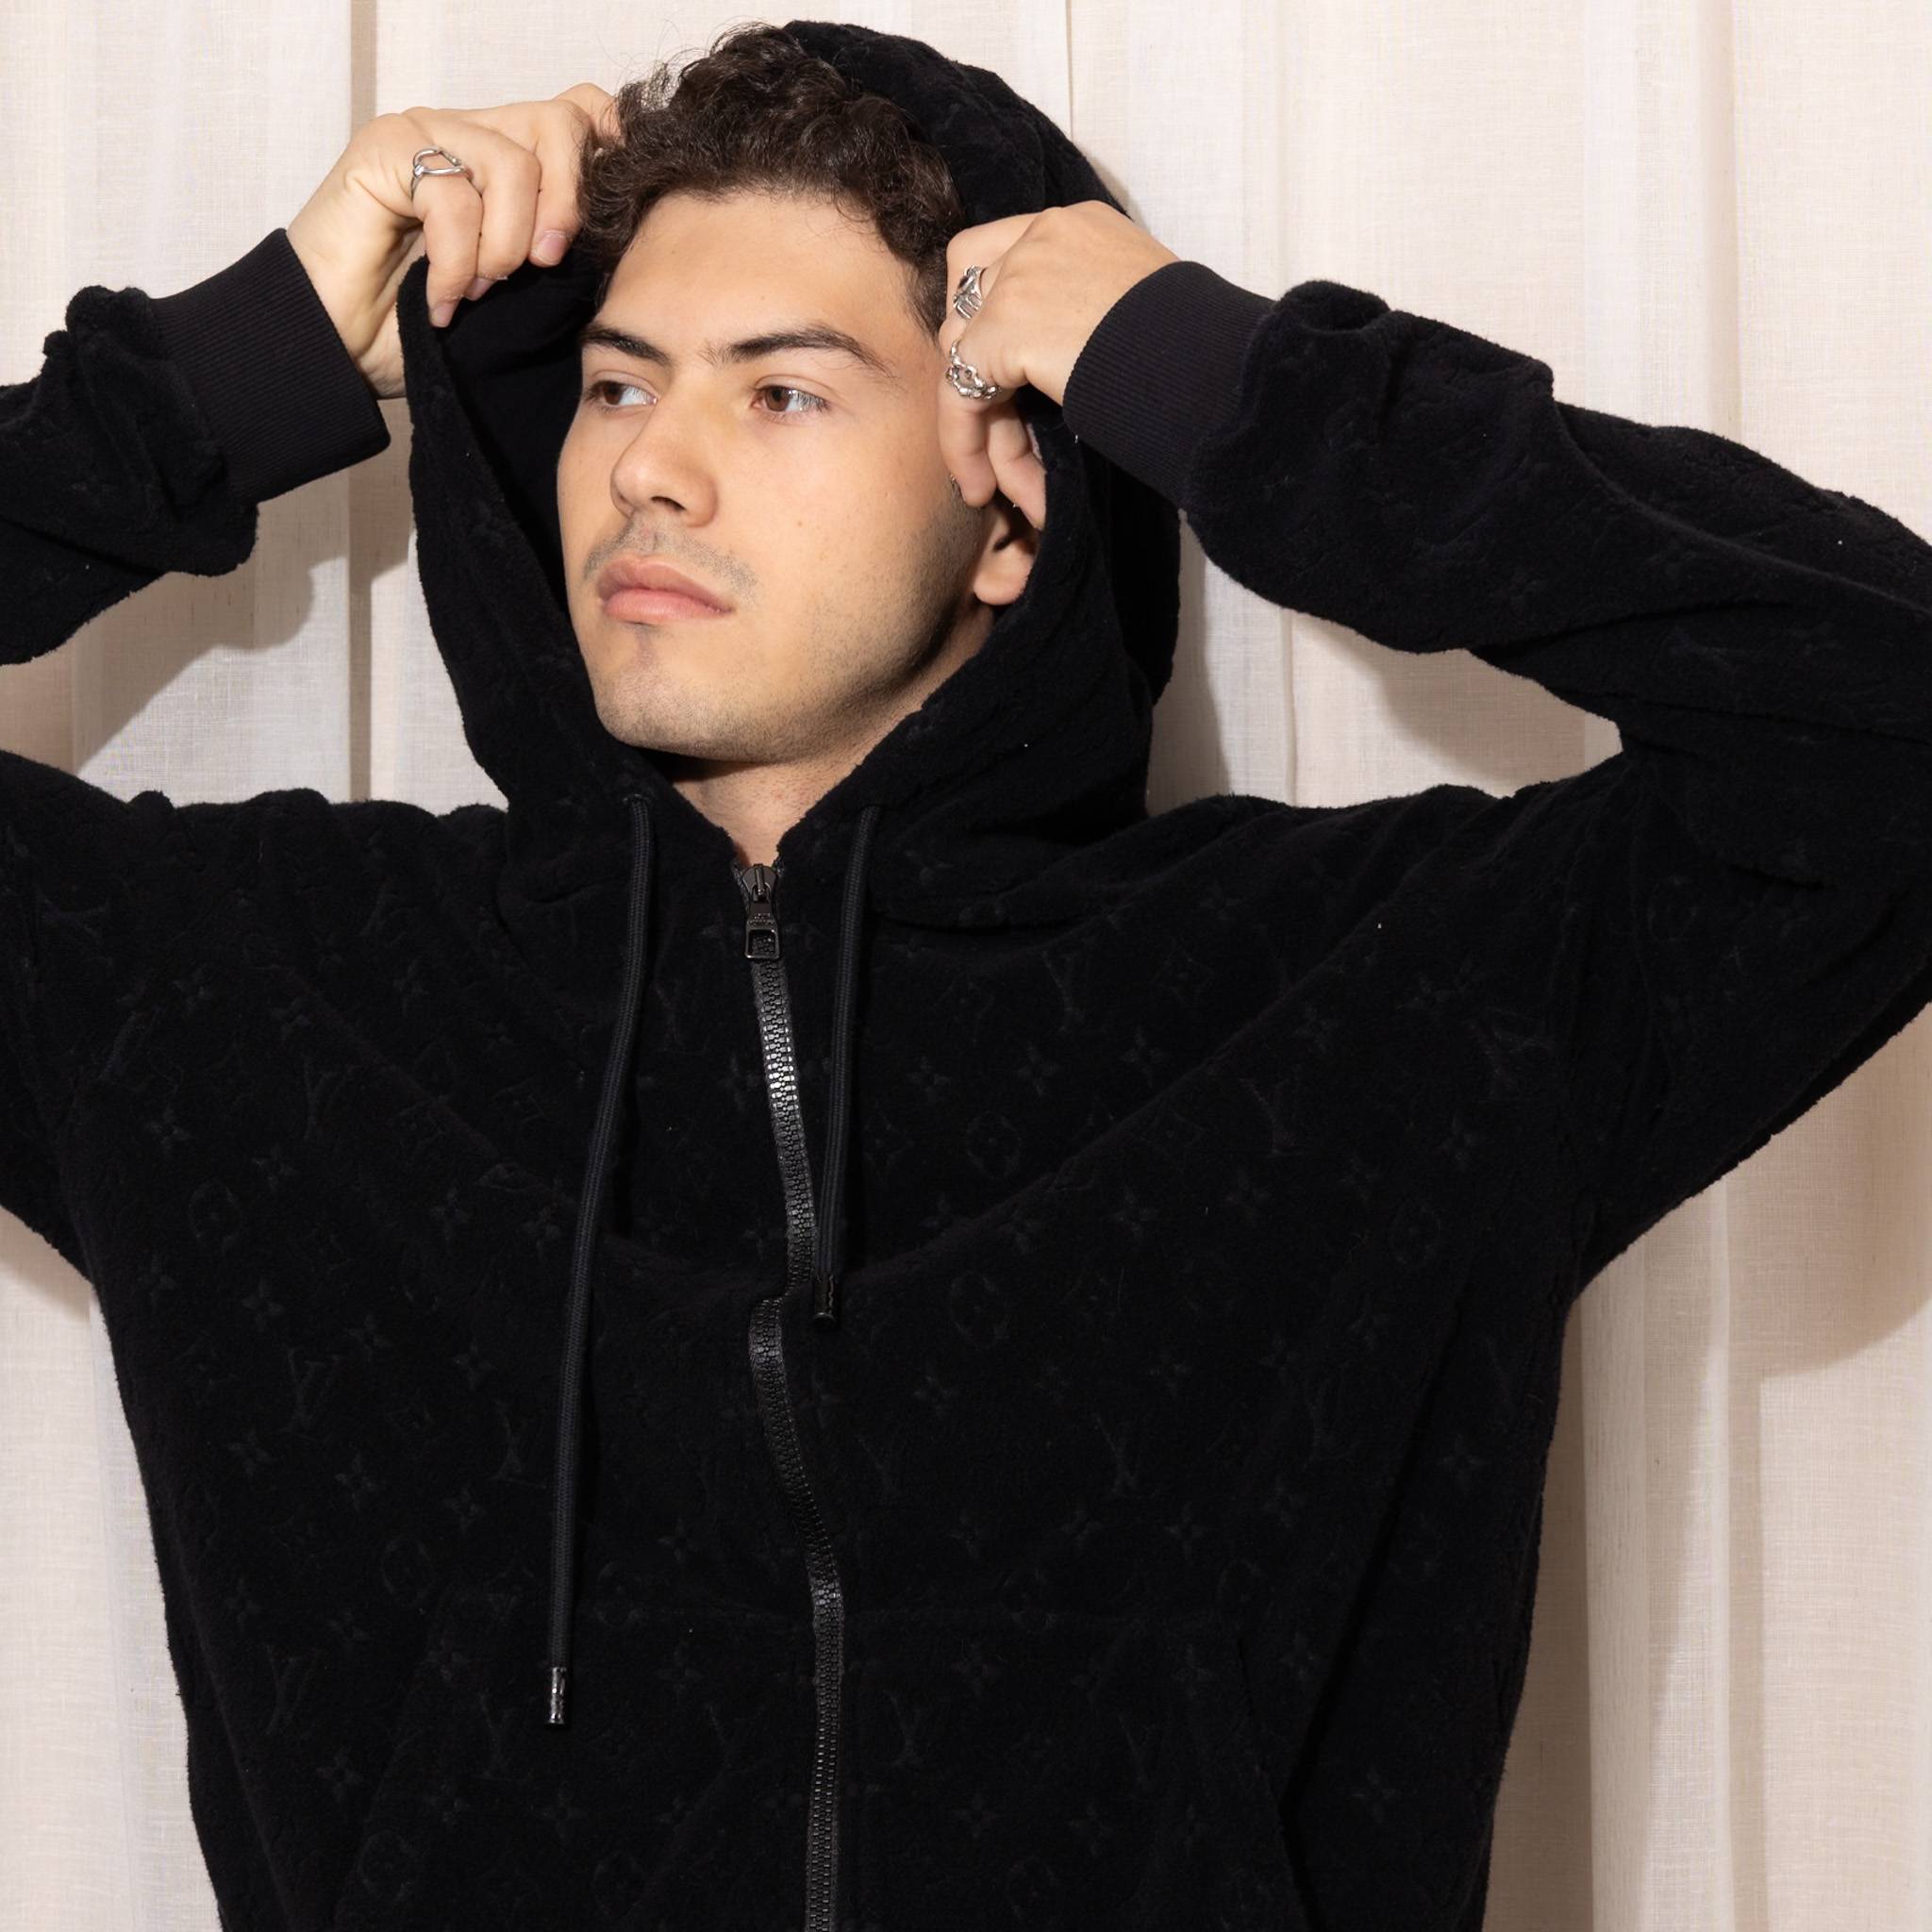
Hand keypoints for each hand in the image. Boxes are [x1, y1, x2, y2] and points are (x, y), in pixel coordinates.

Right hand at [286, 85, 621, 400]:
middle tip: (541, 267)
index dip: (607, 152)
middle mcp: (470, 132)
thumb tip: (616, 245)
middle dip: (567, 206)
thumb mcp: (513, 293)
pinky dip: (458, 264)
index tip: (613, 219)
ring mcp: (426, 134)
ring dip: (505, 245)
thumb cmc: (421, 322)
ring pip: (513, 163)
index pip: (579, 114)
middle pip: (560, 124)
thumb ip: (555, 255)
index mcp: (507, 155)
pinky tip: (443, 299)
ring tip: (479, 291)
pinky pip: (454, 196)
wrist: (338, 346)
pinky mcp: (383, 151)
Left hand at [937, 200, 1179, 529]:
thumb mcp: (1135, 310)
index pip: (993, 257)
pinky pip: (960, 394)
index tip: (993, 378)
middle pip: (971, 313)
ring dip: (984, 434)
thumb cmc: (1199, 352)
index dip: (980, 319)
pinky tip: (985, 486)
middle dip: (985, 390)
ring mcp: (1018, 277)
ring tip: (1005, 490)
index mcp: (1075, 226)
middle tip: (1008, 451)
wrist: (1215, 364)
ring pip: (964, 361)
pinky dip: (964, 445)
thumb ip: (1086, 314)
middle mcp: (1040, 236)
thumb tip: (1056, 364)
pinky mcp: (1005, 328)